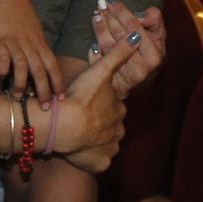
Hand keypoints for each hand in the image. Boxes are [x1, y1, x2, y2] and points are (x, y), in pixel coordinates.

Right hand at [0, 0, 64, 103]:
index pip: (53, 66)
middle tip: (44, 108)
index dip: (58, 83)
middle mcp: (30, 46)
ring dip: (22, 82)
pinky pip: (3, 55)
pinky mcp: (0, 40)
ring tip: (19, 97)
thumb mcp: (37, 34)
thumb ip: (40, 51)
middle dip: (43, 90)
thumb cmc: (23, 17)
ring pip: (22, 65)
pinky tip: (1, 77)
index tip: (61, 99)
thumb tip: (44, 71)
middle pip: (40, 70)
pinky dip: (3, 66)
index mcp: (41, 44)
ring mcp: (15, 43)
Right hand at [55, 35, 135, 172]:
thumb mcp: (100, 70)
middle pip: (110, 125)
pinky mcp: (100, 164)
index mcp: (118, 109)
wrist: (64, 125)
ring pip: (105, 143)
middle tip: (82, 117)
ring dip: (95, 140)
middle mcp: (118, 131)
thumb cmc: (81, 96)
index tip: (87, 102)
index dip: (101, 104)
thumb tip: (138, 37)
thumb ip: (118, 54)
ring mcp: (110, 149)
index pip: (113, 106)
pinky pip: (97, 161)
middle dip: (100, 123)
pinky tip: (79, 149)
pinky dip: (90, 157)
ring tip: (78, 133)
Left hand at [90, 2, 164, 96]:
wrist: (139, 78)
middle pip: (120, 36)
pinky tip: (92, 38)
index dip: (123, 12)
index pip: (136, 28)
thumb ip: (153, 20)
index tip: (112, 0)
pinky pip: (98, 62)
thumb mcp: (158, 35)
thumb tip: (139, 16)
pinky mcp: (112, 83)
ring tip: (96, 14)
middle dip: (109, 17)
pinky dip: (94, 48)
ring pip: (108, 46)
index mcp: (154, 56)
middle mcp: (142, 69)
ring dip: (100, 28)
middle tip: (101, 4)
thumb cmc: (148, 50)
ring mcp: (125, 77)